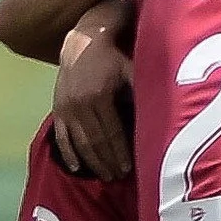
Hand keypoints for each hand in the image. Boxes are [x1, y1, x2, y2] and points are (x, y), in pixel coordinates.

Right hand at [52, 13, 134, 178]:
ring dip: (92, 161)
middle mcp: (79, 104)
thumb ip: (141, 89)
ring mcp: (66, 108)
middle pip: (95, 141)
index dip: (120, 152)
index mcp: (98, 96)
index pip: (111, 132)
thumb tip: (162, 112)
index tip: (129, 169)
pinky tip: (77, 167)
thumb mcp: (130, 69)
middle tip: (119, 178)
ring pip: (79, 142)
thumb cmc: (113, 57)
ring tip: (105, 176)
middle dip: (108, 162)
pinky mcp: (58, 108)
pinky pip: (62, 136)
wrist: (83, 42)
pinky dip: (69, 153)